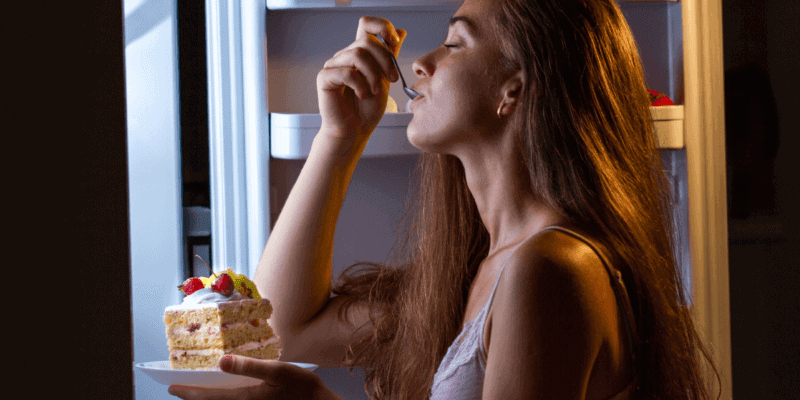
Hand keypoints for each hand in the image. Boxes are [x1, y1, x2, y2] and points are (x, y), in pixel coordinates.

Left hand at [168, 356, 342, 399]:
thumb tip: (221, 361)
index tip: (172, 388)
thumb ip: (249, 366)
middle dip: (195, 399)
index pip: (208, 398)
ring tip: (199, 393)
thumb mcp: (278, 371)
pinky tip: (226, 395)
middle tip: (181, 391)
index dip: (189, 393)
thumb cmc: (302, 388)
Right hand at [317, 16, 406, 140]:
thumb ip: (390, 56)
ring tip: (374, 91)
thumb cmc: (366, 109)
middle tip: (392, 79)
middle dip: (385, 60)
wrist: (354, 131)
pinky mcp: (324, 78)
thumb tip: (401, 31)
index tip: (395, 42)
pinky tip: (362, 95)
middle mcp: (344, 55)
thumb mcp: (385, 79)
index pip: (367, 24)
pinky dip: (360, 84)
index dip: (382, 27)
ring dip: (373, 75)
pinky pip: (346, 71)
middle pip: (367, 41)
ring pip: (358, 54)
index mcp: (359, 53)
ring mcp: (333, 65)